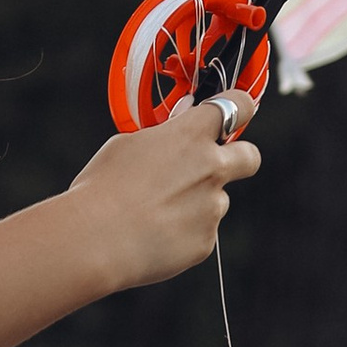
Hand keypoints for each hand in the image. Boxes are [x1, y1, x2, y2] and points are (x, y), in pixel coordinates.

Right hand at [62, 94, 259, 293]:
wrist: (96, 241)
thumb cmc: (102, 188)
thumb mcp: (126, 145)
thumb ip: (164, 133)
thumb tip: (183, 119)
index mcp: (191, 135)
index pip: (238, 105)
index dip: (239, 105)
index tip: (235, 109)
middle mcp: (212, 168)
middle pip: (250, 156)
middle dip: (239, 157)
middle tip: (213, 165)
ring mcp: (212, 207)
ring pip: (216, 200)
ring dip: (196, 202)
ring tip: (154, 212)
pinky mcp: (206, 242)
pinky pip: (201, 232)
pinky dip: (184, 232)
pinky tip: (153, 234)